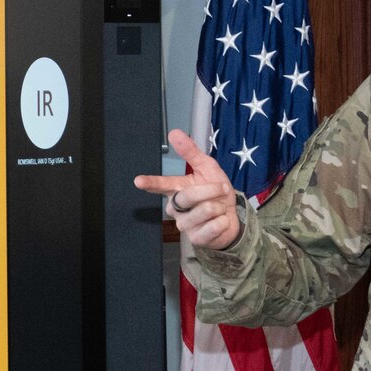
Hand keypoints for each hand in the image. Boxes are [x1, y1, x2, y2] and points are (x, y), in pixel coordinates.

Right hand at [133, 129, 241, 249]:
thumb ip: (190, 152)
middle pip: (188, 196)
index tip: (138, 181)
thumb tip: (174, 132)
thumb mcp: (207, 168)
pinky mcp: (196, 238)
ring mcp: (184, 225)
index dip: (150, 182)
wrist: (231, 217)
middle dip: (209, 190)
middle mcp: (176, 208)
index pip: (160, 185)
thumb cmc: (216, 192)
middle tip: (222, 188)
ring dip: (218, 206)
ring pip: (203, 211)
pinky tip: (220, 220)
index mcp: (176, 189)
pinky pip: (212, 226)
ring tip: (219, 207)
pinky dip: (223, 221)